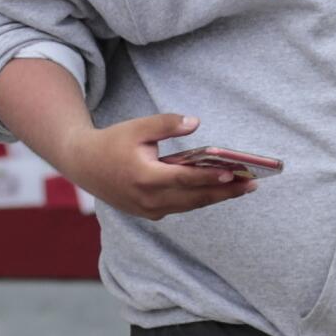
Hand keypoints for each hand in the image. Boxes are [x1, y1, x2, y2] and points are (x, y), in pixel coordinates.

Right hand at [55, 113, 256, 221]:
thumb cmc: (112, 142)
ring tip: (242, 188)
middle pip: (194, 198)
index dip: (210, 177)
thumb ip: (167, 124)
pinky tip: (217, 191)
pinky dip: (199, 199)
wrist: (83, 165)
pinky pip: (179, 207)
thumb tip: (196, 123)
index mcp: (145, 177)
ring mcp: (147, 210)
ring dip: (216, 197)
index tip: (234, 174)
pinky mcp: (148, 213)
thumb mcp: (137, 127)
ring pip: (189, 205)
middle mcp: (147, 199)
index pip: (185, 179)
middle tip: (252, 184)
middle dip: (224, 191)